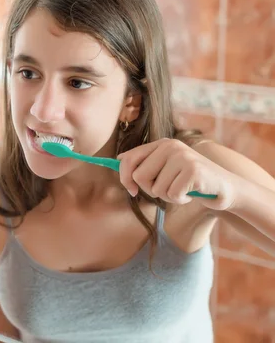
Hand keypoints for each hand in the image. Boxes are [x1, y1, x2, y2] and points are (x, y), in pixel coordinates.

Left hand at [117, 138, 236, 210]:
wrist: (225, 187)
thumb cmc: (189, 181)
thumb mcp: (165, 169)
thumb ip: (144, 163)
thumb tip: (118, 159)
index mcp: (161, 144)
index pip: (129, 159)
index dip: (125, 177)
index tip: (132, 190)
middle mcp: (171, 146)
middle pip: (139, 177)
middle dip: (151, 189)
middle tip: (168, 188)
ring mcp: (183, 156)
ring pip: (156, 188)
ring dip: (168, 196)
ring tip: (183, 189)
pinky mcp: (193, 170)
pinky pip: (172, 194)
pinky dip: (181, 199)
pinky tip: (191, 193)